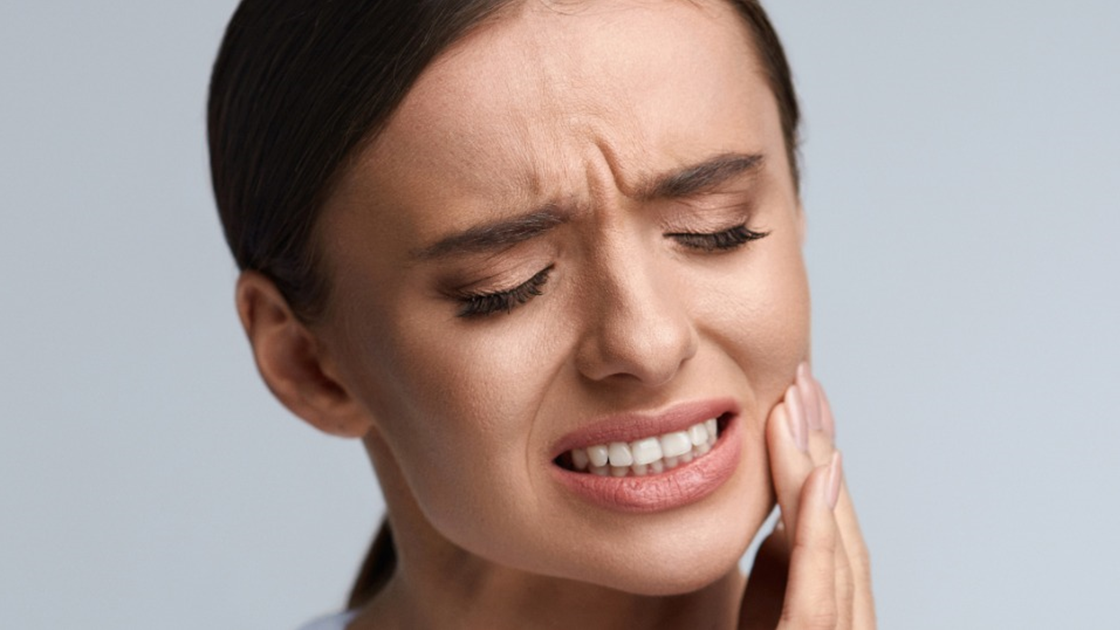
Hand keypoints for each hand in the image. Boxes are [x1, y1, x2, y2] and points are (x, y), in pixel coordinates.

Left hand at [739, 364, 875, 628]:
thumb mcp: (767, 610)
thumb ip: (783, 566)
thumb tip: (788, 513)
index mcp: (837, 602)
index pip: (830, 517)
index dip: (818, 453)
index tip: (800, 396)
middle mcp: (849, 617)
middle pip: (840, 518)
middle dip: (822, 444)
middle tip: (803, 379)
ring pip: (837, 542)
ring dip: (817, 467)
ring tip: (796, 406)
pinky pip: (820, 591)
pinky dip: (820, 529)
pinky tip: (821, 475)